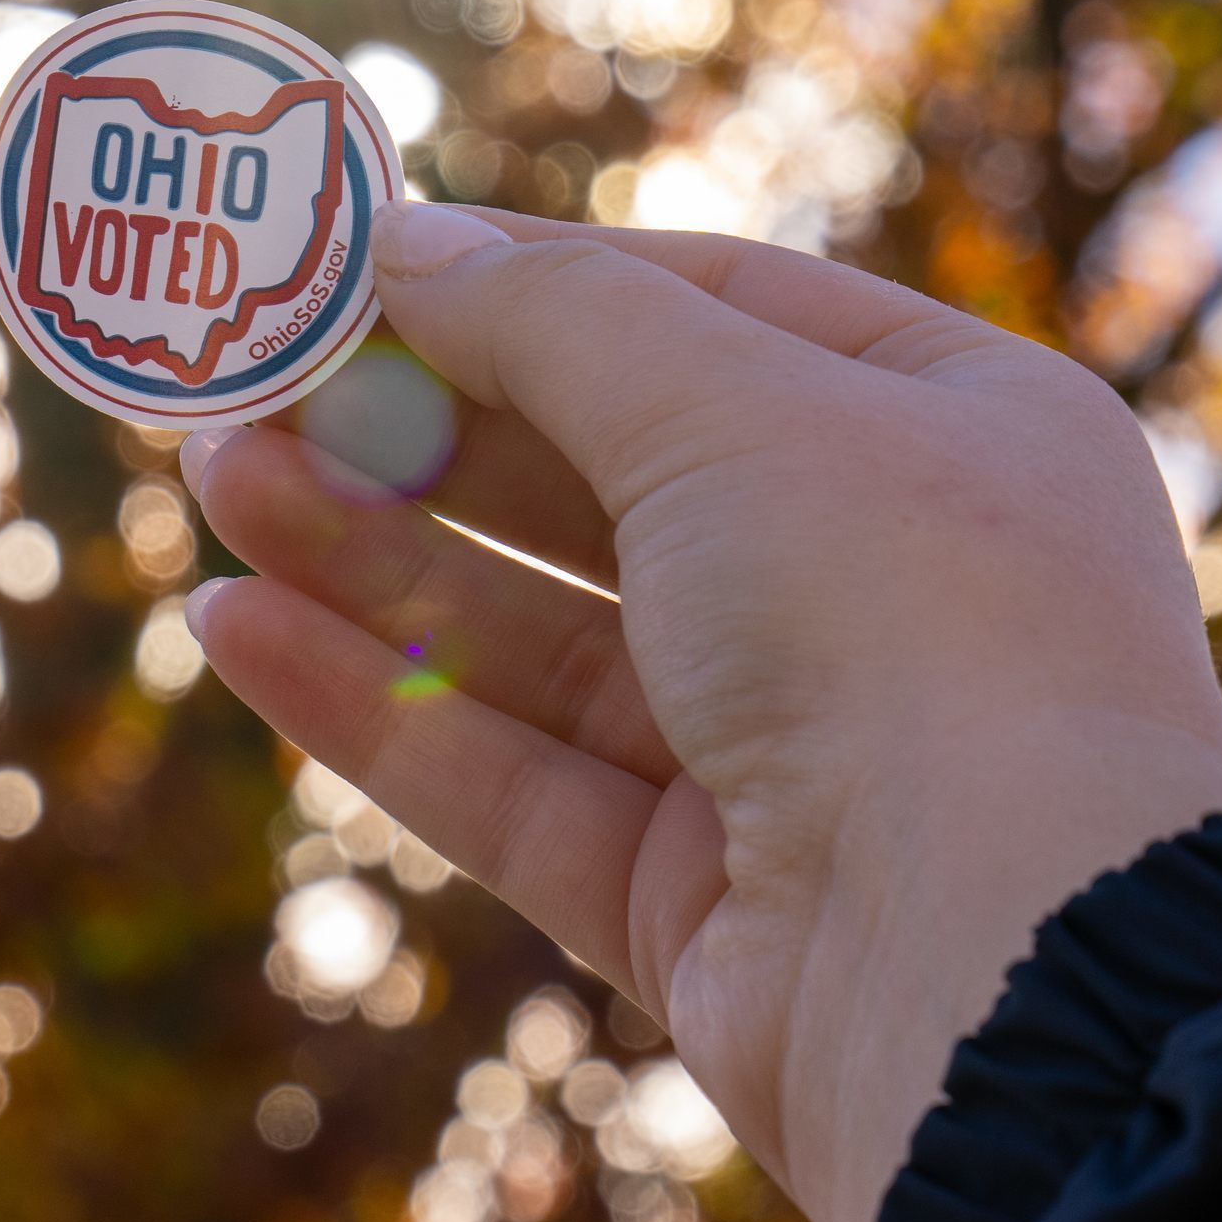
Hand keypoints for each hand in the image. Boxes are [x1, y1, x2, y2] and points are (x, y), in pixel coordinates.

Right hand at [181, 203, 1221, 1221]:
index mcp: (955, 428)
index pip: (715, 311)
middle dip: (425, 424)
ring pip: (541, 635)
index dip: (533, 278)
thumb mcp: (729, 411)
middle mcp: (882, 587)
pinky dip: (379, 703)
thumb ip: (551, 318)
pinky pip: (513, 781)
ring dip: (373, 554)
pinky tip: (236, 628)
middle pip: (608, 479)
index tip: (362, 258)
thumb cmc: (909, 631)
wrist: (1004, 980)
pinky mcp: (702, 907)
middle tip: (250, 376)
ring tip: (216, 480)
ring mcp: (791, 754)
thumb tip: (410, 242)